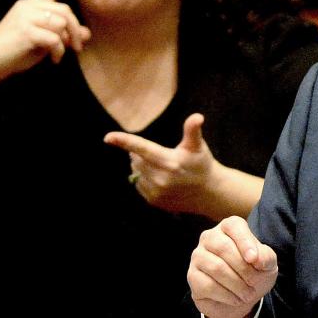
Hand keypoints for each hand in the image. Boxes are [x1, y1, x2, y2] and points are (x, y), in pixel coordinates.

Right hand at [0, 0, 90, 85]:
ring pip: (62, 23)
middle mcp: (28, 6)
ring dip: (67, 41)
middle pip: (65, 10)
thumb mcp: (45, 40)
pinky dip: (59, 51)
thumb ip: (63, 34)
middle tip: (78, 47)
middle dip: (75, 29)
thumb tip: (86, 33)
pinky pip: (55, 39)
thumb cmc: (17, 50)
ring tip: (59, 54)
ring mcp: (25, 18)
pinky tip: (54, 59)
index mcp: (31, 5)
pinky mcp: (26, 31)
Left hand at [105, 112, 220, 216]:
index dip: (124, 141)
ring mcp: (157, 191)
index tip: (108, 137)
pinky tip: (161, 179)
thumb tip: (197, 116)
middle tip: (160, 155)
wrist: (209, 192)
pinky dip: (145, 179)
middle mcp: (161, 178)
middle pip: (136, 159)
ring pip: (136, 172)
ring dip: (142, 167)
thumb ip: (192, 131)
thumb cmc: (201, 163)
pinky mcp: (154, 201)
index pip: (143, 148)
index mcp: (170, 161)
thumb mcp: (198, 146)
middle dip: (141, 154)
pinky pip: (139, 184)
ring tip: (163, 168)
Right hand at [188, 216, 277, 317]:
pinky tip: (236, 299)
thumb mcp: (267, 264)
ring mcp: (198, 256)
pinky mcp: (192, 276)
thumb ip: (266, 257)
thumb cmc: (254, 272)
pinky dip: (227, 295)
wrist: (242, 296)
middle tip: (254, 282)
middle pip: (223, 248)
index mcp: (229, 228)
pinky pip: (208, 285)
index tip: (254, 260)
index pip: (234, 226)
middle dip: (243, 268)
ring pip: (216, 268)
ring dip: (237, 285)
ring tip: (248, 294)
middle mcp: (209, 238)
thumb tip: (257, 259)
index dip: (245, 242)